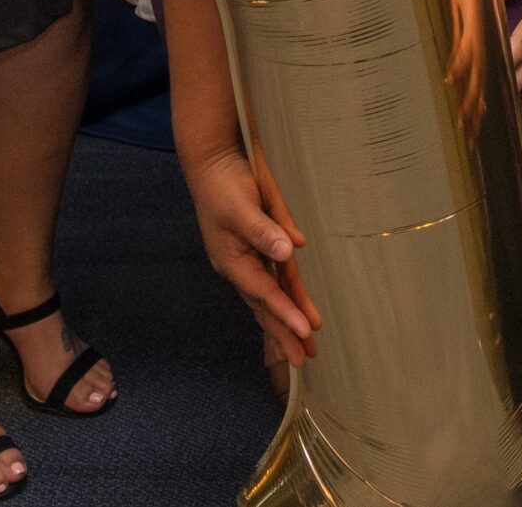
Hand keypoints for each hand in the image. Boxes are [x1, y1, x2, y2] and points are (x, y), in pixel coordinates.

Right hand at [185, 144, 319, 365]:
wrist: (214, 163)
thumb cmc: (225, 185)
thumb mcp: (241, 207)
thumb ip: (264, 231)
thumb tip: (290, 250)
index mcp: (233, 261)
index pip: (264, 294)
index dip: (285, 313)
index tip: (305, 331)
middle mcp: (241, 265)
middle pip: (266, 305)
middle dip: (284, 332)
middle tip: (305, 359)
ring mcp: (249, 257)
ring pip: (272, 295)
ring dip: (289, 317)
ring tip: (307, 341)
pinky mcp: (258, 245)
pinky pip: (274, 277)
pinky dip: (286, 293)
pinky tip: (298, 304)